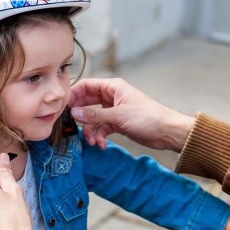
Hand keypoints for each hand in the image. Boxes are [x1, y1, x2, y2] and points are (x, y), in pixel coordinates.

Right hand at [69, 78, 194, 151]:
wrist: (166, 132)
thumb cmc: (148, 117)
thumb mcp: (118, 116)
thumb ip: (95, 115)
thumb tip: (74, 113)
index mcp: (113, 87)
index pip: (86, 85)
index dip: (73, 94)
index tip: (64, 107)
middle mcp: (111, 96)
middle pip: (87, 103)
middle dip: (81, 116)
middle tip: (73, 127)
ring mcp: (114, 110)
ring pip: (93, 118)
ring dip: (91, 131)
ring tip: (93, 141)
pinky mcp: (117, 123)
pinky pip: (101, 128)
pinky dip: (100, 136)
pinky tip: (101, 145)